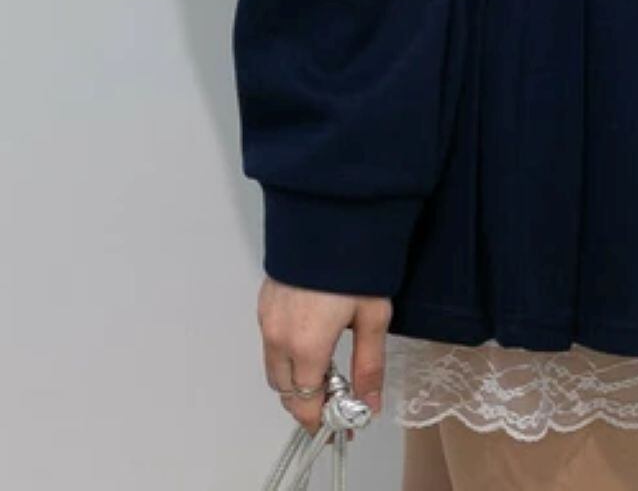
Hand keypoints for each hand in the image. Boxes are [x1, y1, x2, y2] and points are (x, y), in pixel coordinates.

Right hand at [257, 276, 391, 435]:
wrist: (330, 214)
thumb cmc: (353, 261)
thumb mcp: (372, 316)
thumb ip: (369, 365)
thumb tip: (370, 404)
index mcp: (305, 345)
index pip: (305, 403)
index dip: (322, 419)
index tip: (342, 423)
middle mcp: (278, 336)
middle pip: (285, 390)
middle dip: (307, 402)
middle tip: (337, 399)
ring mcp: (267, 317)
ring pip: (275, 367)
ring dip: (296, 378)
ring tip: (327, 368)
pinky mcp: (265, 301)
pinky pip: (270, 341)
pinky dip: (287, 353)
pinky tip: (312, 340)